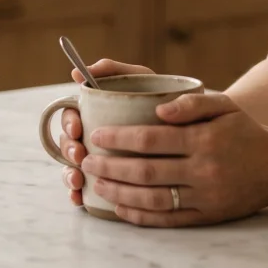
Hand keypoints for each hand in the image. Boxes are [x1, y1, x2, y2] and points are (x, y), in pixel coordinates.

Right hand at [60, 59, 154, 205]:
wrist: (198, 123)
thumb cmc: (165, 96)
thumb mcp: (143, 79)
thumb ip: (115, 70)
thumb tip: (75, 73)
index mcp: (97, 110)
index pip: (72, 115)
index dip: (68, 122)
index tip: (77, 128)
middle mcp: (94, 134)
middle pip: (69, 142)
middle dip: (69, 149)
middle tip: (79, 154)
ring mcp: (101, 157)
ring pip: (74, 166)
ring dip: (69, 173)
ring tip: (77, 179)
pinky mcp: (111, 179)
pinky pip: (87, 189)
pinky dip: (78, 193)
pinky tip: (79, 197)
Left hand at [82, 92, 267, 226]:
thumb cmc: (245, 131)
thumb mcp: (225, 105)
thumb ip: (191, 103)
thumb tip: (158, 111)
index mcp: (204, 139)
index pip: (151, 139)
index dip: (119, 138)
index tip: (97, 135)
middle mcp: (203, 170)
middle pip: (145, 172)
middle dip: (110, 167)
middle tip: (87, 161)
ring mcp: (204, 196)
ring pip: (152, 199)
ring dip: (119, 193)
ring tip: (97, 184)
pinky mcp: (206, 216)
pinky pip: (167, 220)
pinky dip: (140, 216)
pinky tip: (120, 208)